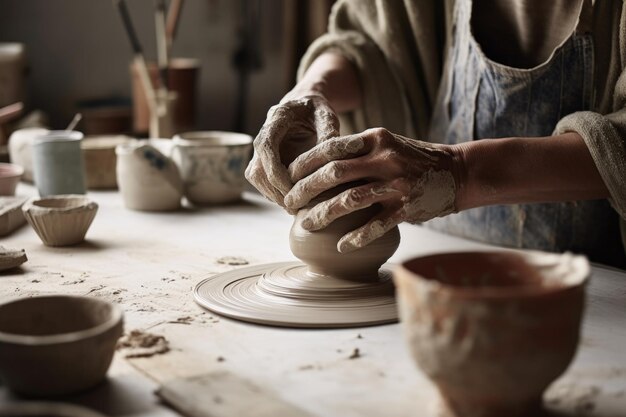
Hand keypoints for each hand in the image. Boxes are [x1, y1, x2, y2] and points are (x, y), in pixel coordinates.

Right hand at [245, 92, 339, 208]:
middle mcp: (263, 135)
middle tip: (297, 207)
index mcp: (276, 119)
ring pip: (257, 178)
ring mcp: (260, 150)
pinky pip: (264, 182)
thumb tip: (335, 159)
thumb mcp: (327, 115)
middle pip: (257, 169)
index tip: (293, 189)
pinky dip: (277, 194)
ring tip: (297, 208)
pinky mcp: (264, 162)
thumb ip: (330, 133)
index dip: (276, 171)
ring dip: (274, 195)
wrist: (306, 106)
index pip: (266, 147)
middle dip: (275, 190)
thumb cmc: (318, 110)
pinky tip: (296, 201)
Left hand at [284, 128, 457, 251]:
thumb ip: (357, 150)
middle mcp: (384, 158)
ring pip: (350, 200)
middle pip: (333, 173)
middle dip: (305, 189)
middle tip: (289, 203)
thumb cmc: (414, 159)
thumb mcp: (386, 143)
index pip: (330, 148)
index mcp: (375, 138)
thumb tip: (317, 164)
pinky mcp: (407, 208)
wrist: (458, 171)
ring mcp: (397, 184)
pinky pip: (376, 225)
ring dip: (323, 214)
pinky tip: (341, 246)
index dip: (303, 162)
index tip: (287, 175)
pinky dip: (357, 237)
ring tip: (306, 225)